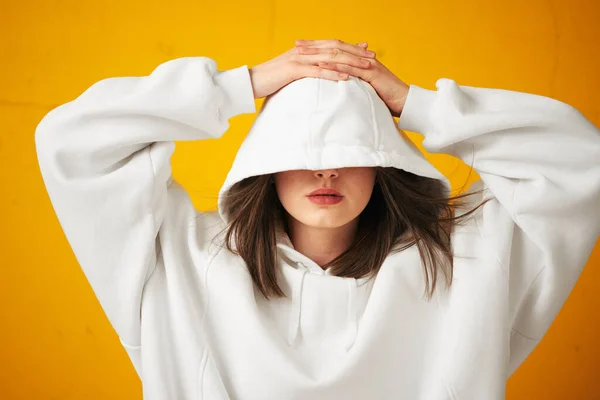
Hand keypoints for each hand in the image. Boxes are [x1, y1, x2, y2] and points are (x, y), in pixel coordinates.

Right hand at [248, 40, 375, 98]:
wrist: (249, 82)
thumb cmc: (269, 82)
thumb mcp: (290, 75)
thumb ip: (304, 72)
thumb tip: (316, 77)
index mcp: (304, 50)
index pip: (332, 46)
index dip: (350, 48)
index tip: (367, 52)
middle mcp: (304, 51)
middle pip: (335, 48)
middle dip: (356, 53)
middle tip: (373, 57)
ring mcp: (298, 59)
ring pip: (330, 57)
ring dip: (350, 62)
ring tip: (366, 67)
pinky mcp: (293, 70)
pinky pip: (317, 71)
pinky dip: (332, 73)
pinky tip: (346, 77)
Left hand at [295, 39, 409, 117]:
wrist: (405, 102)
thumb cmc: (385, 98)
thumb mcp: (364, 89)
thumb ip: (351, 84)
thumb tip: (338, 87)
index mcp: (358, 59)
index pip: (335, 49)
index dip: (317, 47)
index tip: (300, 47)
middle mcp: (361, 57)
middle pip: (334, 47)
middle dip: (314, 46)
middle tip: (296, 44)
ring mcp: (367, 64)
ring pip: (339, 55)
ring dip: (319, 54)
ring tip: (303, 53)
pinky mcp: (371, 73)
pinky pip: (350, 68)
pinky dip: (334, 68)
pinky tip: (320, 67)